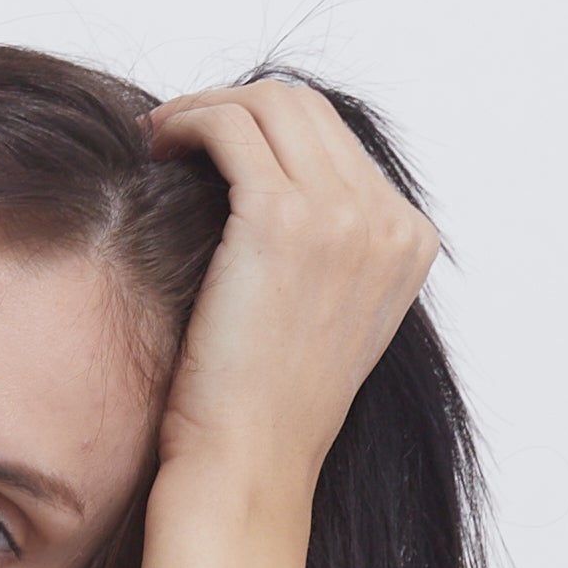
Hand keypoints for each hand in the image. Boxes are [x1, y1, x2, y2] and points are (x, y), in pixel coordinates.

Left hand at [144, 74, 441, 504]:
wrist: (250, 463)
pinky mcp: (282, 219)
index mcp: (409, 241)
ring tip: (162, 138)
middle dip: (234, 105)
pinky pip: (230, 127)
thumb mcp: (326, 314)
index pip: (337, 138)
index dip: (267, 126)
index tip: (213, 146)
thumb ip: (328, 244)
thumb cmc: (266, 403)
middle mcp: (388, 222)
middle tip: (177, 132)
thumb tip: (266, 172)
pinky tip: (158, 147)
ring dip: (205, 107)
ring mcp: (343, 217)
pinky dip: (188, 120)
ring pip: (267, 104)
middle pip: (305, 107)